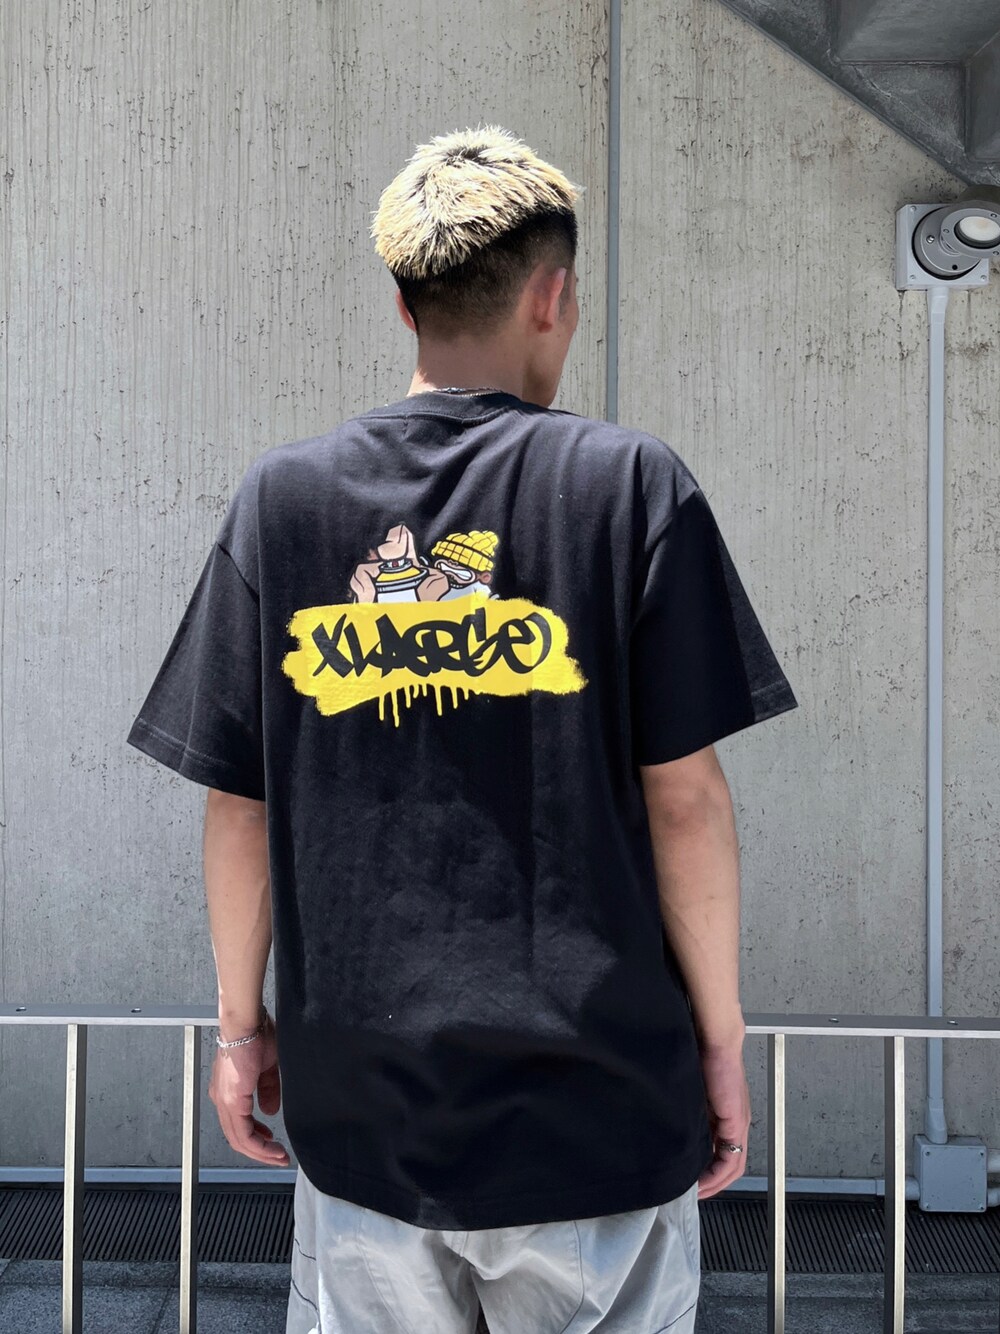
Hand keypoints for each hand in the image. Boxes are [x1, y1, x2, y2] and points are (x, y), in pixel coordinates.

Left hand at [208, 1014, 289, 1165]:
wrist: (246, 1022)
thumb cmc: (256, 1034)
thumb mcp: (267, 1067)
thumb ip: (268, 1090)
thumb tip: (269, 1111)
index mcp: (229, 1090)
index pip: (238, 1124)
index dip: (256, 1137)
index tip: (272, 1143)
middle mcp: (222, 1098)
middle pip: (237, 1137)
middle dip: (260, 1151)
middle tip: (278, 1158)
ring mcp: (225, 1101)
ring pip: (238, 1139)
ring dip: (260, 1152)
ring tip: (278, 1157)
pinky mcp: (232, 1100)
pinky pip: (243, 1133)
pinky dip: (258, 1144)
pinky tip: (272, 1146)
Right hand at [696, 1042, 749, 1199]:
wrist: (715, 1040)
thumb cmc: (701, 1056)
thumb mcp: (693, 1090)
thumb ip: (689, 1108)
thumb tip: (673, 1123)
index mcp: (725, 1114)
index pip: (721, 1152)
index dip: (709, 1171)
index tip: (691, 1181)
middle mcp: (736, 1122)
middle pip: (729, 1164)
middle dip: (712, 1183)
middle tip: (693, 1194)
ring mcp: (738, 1123)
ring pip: (732, 1165)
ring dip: (715, 1182)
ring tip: (697, 1192)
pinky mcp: (736, 1121)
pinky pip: (731, 1158)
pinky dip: (718, 1173)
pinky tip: (704, 1180)